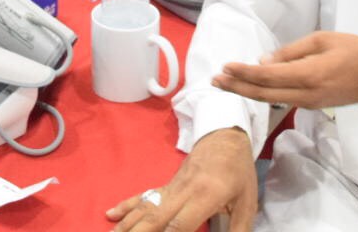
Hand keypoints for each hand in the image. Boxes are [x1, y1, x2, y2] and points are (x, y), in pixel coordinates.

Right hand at [106, 129, 256, 231]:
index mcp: (205, 196)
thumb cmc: (238, 171)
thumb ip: (239, 229)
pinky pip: (144, 196)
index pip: (179, 224)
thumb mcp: (247, 202)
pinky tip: (110, 214)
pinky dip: (126, 206)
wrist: (225, 135)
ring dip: (126, 224)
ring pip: (145, 207)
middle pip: (155, 217)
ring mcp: (171, 187)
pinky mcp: (166, 185)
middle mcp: (183, 191)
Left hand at [214, 31, 357, 109]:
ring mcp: (308, 103)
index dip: (244, 73)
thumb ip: (291, 51)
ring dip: (247, 91)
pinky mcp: (312, 105)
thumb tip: (263, 60)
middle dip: (237, 87)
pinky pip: (282, 100)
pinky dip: (263, 94)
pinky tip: (250, 87)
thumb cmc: (353, 51)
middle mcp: (305, 94)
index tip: (225, 67)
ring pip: (271, 100)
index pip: (268, 77)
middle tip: (215, 80)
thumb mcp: (322, 40)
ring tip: (226, 84)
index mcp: (308, 75)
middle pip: (264, 93)